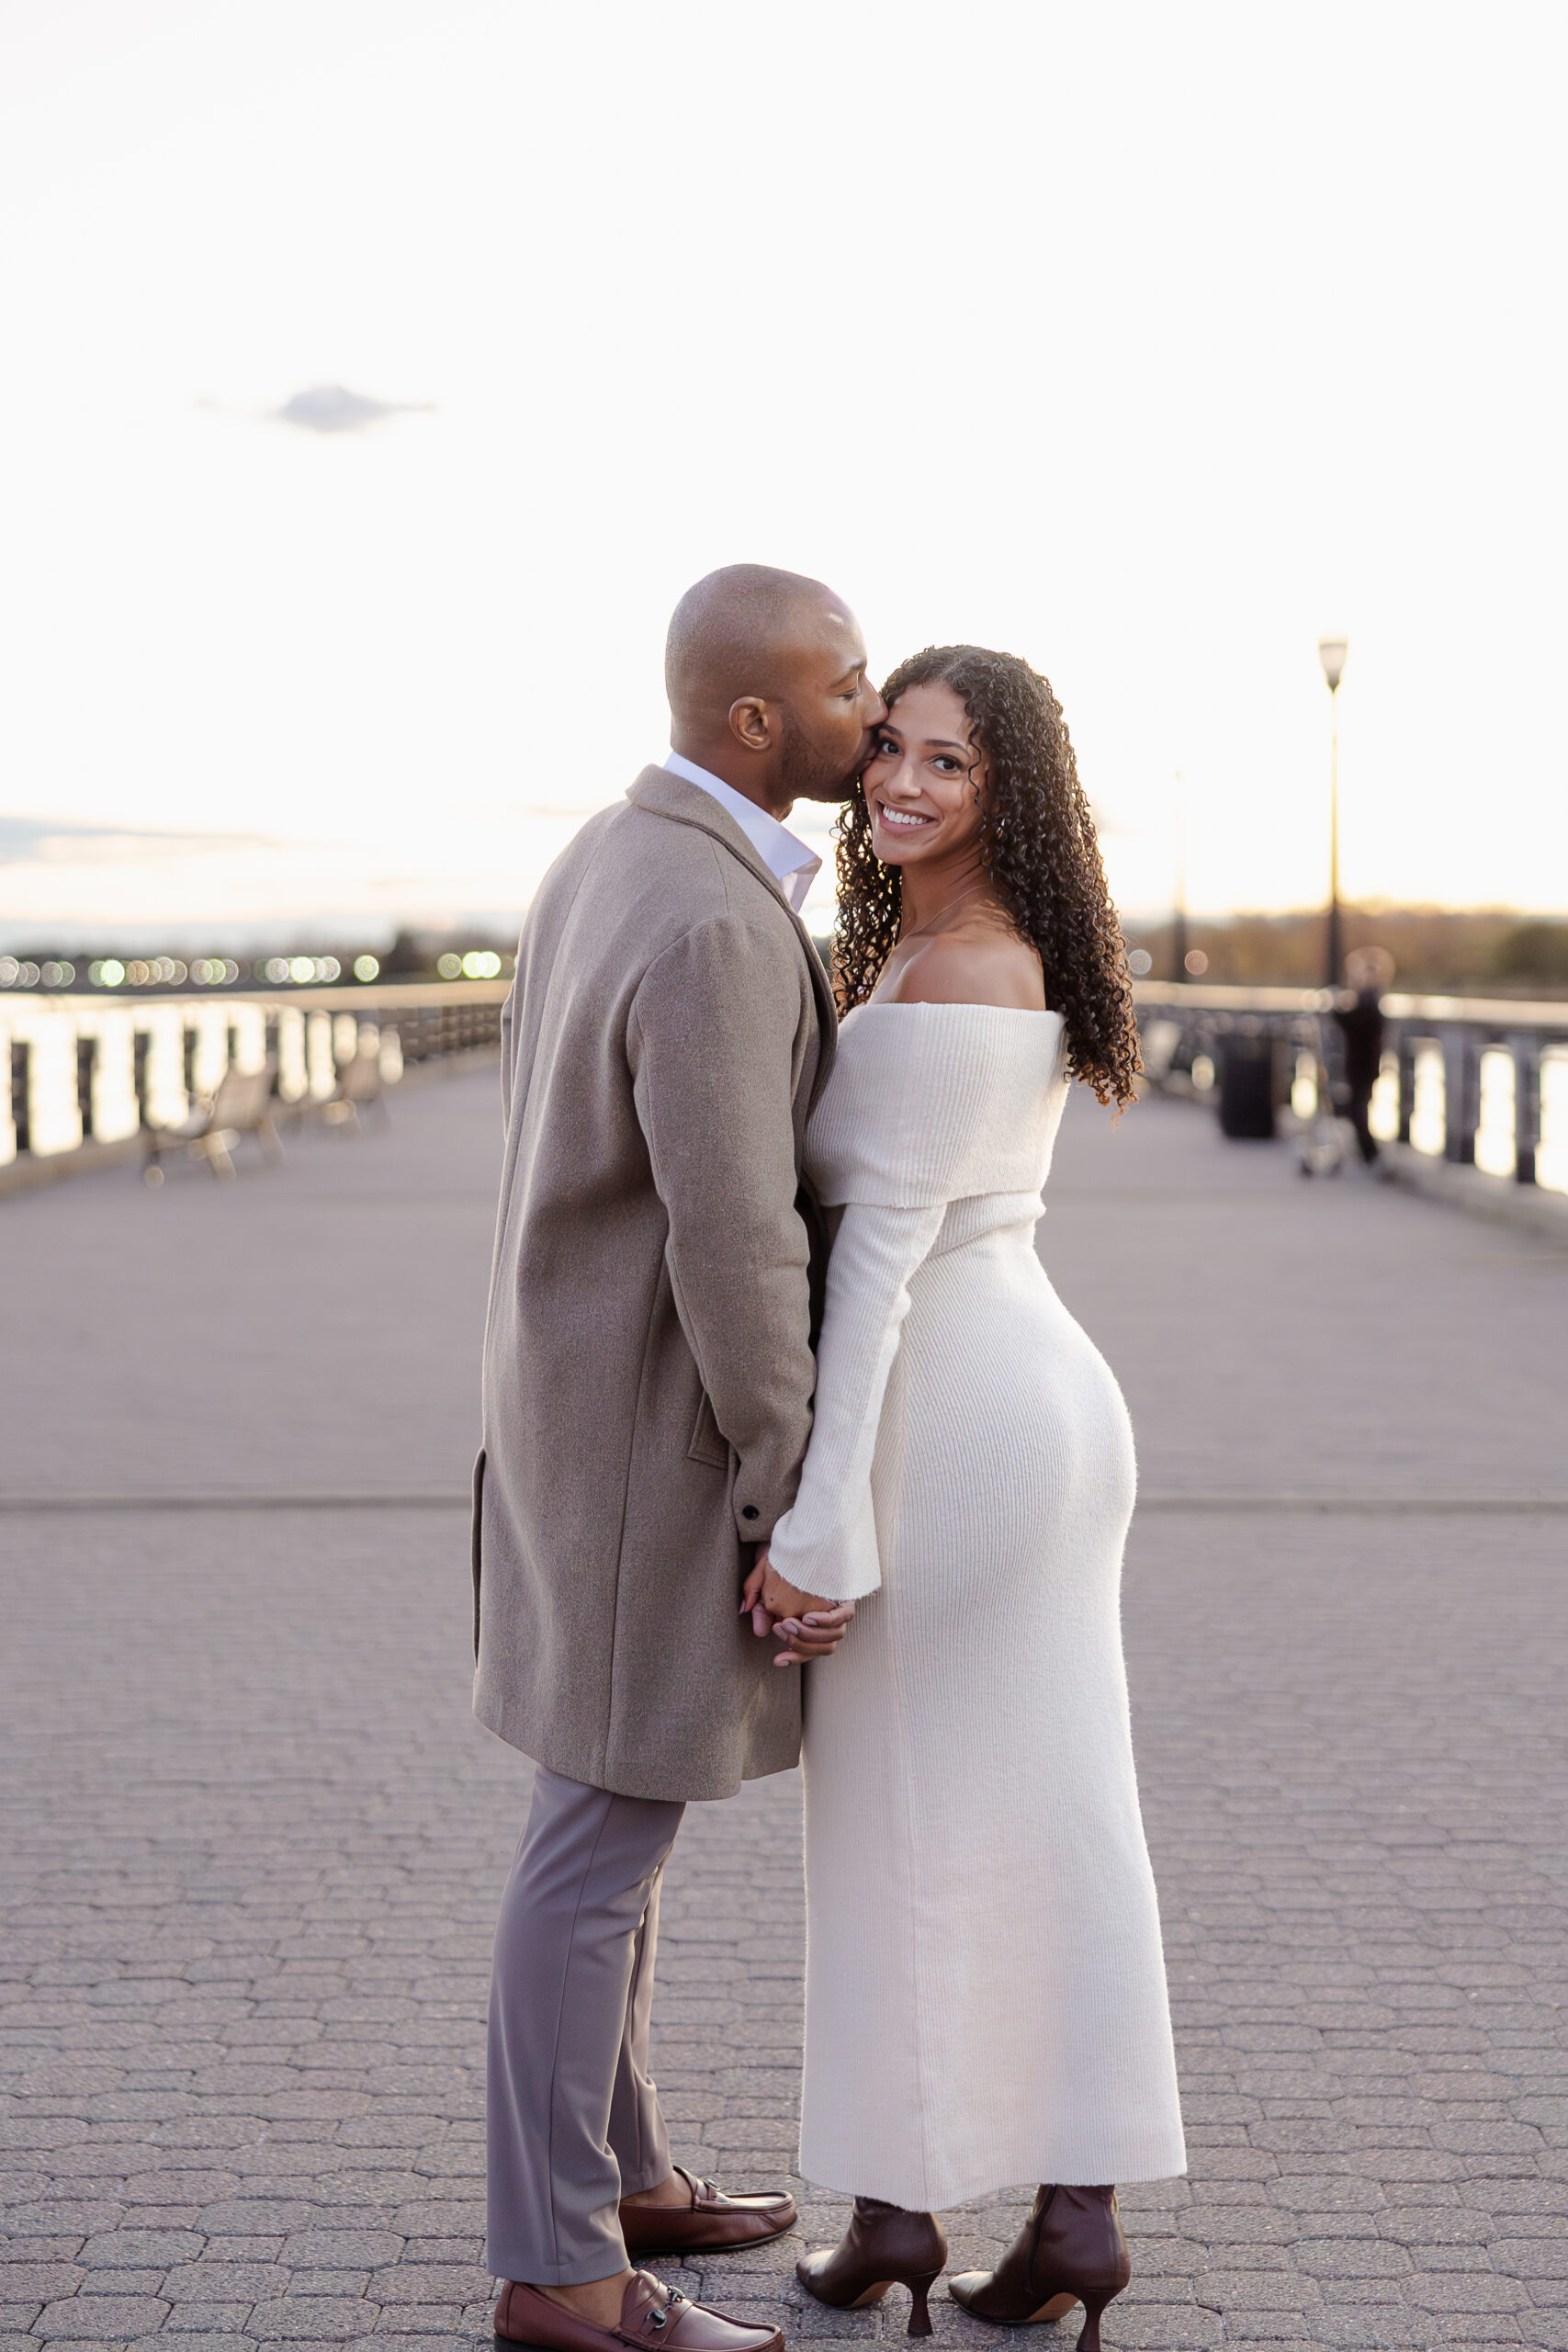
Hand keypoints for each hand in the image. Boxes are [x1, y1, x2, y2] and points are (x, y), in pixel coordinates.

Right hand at [741, 1551, 854, 1666]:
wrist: (805, 1530)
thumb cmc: (784, 1552)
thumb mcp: (762, 1573)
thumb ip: (755, 1596)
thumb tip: (759, 1630)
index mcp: (805, 1617)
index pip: (805, 1648)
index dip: (793, 1657)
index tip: (778, 1660)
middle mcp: (823, 1617)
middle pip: (816, 1646)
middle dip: (795, 1642)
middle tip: (780, 1626)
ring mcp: (833, 1608)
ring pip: (830, 1639)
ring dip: (808, 1635)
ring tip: (790, 1622)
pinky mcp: (844, 1598)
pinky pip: (841, 1619)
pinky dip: (826, 1623)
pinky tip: (808, 1617)